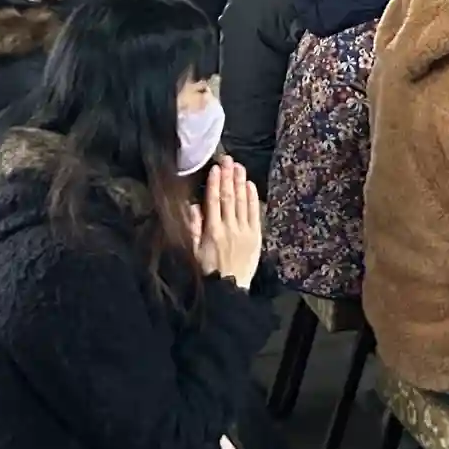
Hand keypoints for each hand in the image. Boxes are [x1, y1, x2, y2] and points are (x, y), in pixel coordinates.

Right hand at [195, 157, 262, 288]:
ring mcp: (244, 231)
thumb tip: (193, 206)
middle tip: (228, 159)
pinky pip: (255, 213)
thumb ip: (193, 228)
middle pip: (229, 197)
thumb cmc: (207, 270)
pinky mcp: (255, 236)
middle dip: (228, 177)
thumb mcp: (193, 251)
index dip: (215, 183)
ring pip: (242, 202)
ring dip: (240, 182)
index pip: (214, 201)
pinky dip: (253, 198)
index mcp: (212, 231)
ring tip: (239, 166)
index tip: (215, 168)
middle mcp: (229, 228)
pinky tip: (250, 185)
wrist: (228, 289)